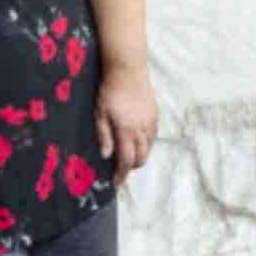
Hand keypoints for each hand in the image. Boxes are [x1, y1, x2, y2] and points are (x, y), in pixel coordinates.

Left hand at [95, 69, 158, 186]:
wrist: (129, 72)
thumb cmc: (109, 92)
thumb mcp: (100, 113)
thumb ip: (104, 135)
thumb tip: (106, 156)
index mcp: (126, 131)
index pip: (126, 160)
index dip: (121, 174)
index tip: (116, 183)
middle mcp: (142, 130)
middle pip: (141, 158)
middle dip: (131, 167)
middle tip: (119, 169)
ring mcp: (151, 123)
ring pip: (149, 149)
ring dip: (139, 156)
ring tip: (127, 156)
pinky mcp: (156, 116)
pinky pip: (153, 137)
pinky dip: (146, 144)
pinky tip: (137, 141)